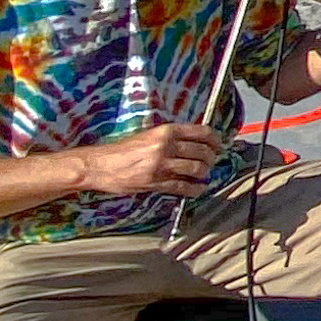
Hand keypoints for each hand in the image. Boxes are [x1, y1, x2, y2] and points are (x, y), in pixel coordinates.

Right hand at [81, 122, 225, 196]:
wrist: (101, 165)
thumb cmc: (124, 150)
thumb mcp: (150, 136)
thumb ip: (171, 138)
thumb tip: (196, 142)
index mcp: (166, 131)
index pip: (202, 132)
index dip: (216, 140)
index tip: (219, 145)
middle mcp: (166, 146)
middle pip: (203, 152)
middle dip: (212, 158)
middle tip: (212, 162)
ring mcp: (161, 165)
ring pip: (196, 169)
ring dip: (205, 173)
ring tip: (204, 174)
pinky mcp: (155, 182)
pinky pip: (183, 187)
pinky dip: (195, 189)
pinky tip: (198, 189)